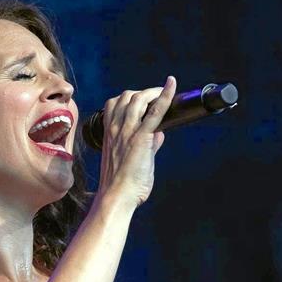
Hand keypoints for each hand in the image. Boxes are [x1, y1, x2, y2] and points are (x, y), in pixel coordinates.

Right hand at [97, 76, 175, 207]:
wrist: (117, 196)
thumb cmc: (122, 184)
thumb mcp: (130, 160)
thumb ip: (146, 144)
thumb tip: (159, 134)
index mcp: (109, 133)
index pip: (114, 104)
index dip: (129, 98)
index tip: (142, 100)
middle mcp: (116, 128)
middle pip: (127, 97)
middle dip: (144, 93)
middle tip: (157, 97)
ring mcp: (128, 131)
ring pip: (139, 99)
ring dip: (153, 92)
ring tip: (164, 93)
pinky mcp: (142, 137)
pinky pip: (156, 110)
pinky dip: (165, 95)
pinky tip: (172, 85)